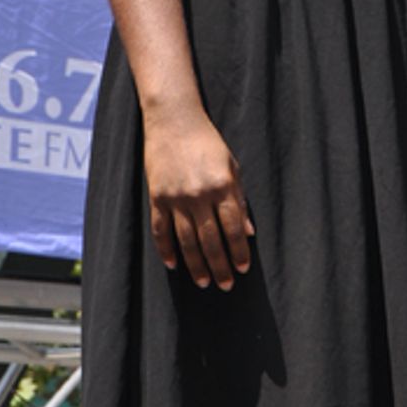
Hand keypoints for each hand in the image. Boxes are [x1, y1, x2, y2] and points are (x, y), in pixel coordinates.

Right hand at [144, 113, 254, 289]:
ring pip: (187, 241)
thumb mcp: (232, 166)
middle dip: (220, 265)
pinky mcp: (157, 197)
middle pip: (211, 240)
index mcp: (222, 186)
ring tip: (204, 282)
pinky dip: (166, 249)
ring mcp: (176, 197)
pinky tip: (174, 265)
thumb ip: (240, 200)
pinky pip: (161, 230)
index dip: (239, 251)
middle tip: (226, 285)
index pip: (234, 228)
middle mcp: (199, 195)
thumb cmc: (208, 142)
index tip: (243, 268)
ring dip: (196, 265)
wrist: (174, 121)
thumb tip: (249, 232)